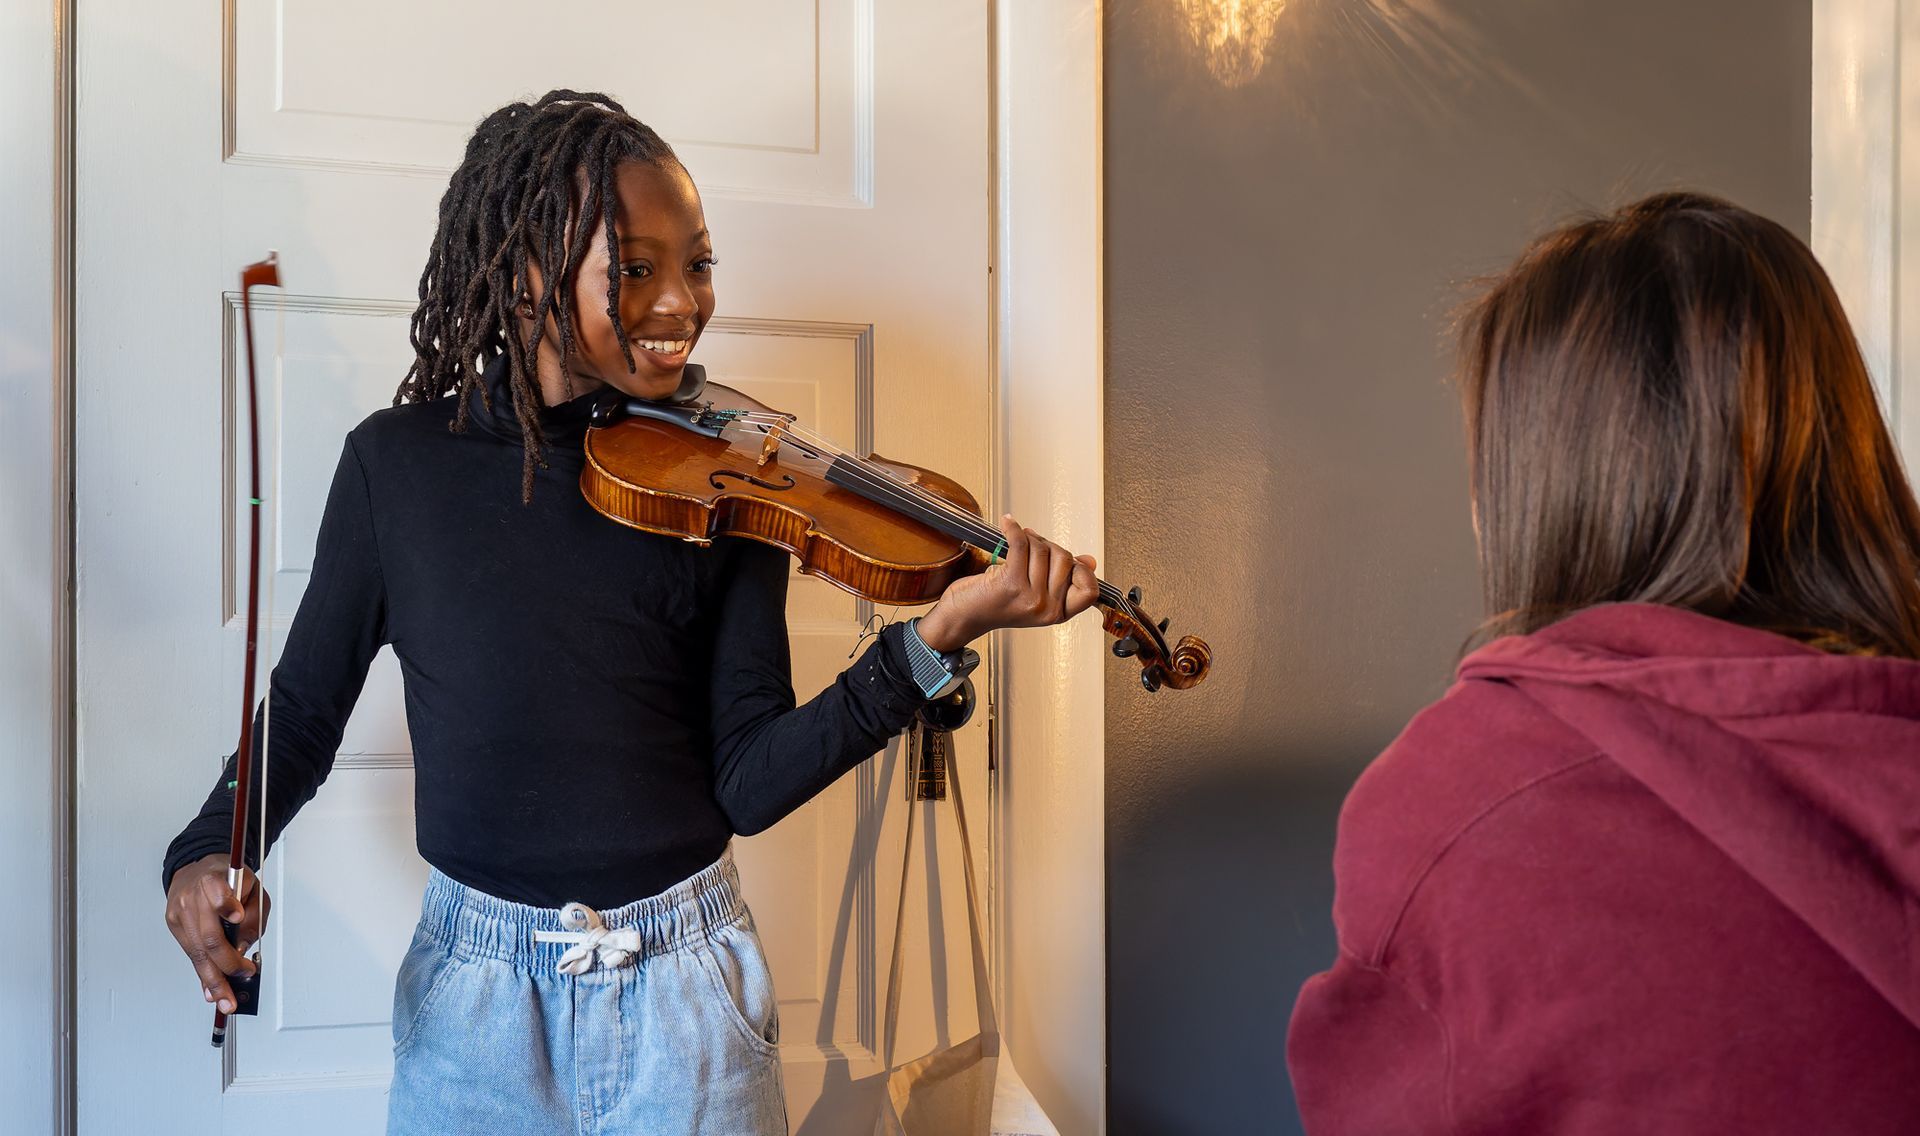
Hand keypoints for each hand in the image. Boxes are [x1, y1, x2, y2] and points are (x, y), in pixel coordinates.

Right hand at [164, 853, 269, 1015]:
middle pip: (209, 936)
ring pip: (197, 952)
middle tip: (243, 978)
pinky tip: (211, 988)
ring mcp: (180, 912)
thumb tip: (243, 948)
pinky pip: (191, 953)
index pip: (218, 891)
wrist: (198, 869)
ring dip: (213, 980)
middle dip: (227, 965)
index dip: (226, 905)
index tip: (237, 916)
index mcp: (215, 879)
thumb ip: (253, 915)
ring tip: (226, 998)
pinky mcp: (173, 924)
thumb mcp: (253, 889)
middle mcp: (194, 896)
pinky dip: (203, 973)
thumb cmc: (231, 880)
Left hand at [914, 515, 1099, 651]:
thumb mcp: (1036, 595)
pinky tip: (1008, 524)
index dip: (1083, 570)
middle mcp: (1046, 608)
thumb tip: (1089, 562)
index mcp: (1057, 614)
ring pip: (1043, 549)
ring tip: (1018, 541)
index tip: (1071, 560)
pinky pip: (1021, 544)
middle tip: (1033, 545)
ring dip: (1029, 538)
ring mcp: (1030, 597)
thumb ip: (1062, 579)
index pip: (1089, 591)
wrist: (964, 615)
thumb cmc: (995, 603)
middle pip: (1065, 559)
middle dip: (1048, 546)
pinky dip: (1014, 528)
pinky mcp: (1010, 583)